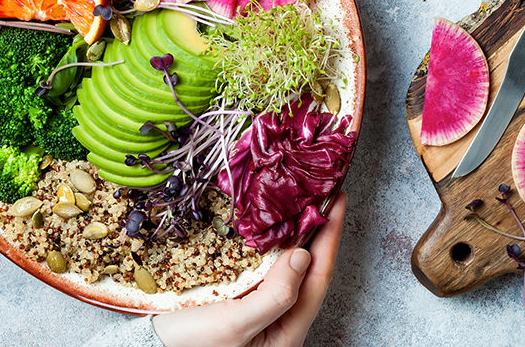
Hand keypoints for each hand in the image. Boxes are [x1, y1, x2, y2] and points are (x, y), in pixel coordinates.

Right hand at [153, 193, 346, 346]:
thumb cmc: (188, 346)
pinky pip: (269, 270)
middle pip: (310, 272)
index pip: (319, 278)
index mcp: (287, 334)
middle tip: (323, 193)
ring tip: (302, 203)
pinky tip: (271, 227)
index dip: (330, 236)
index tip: (336, 199)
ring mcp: (264, 313)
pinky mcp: (246, 302)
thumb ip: (274, 296)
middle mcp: (281, 324)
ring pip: (291, 269)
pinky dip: (274, 245)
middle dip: (319, 232)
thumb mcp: (232, 325)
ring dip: (298, 235)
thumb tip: (302, 256)